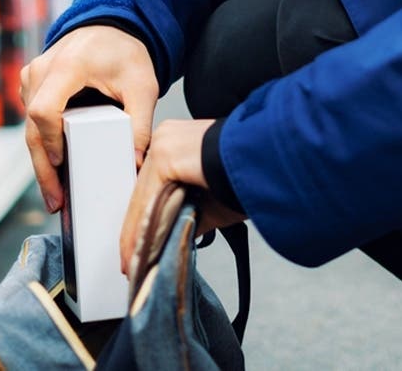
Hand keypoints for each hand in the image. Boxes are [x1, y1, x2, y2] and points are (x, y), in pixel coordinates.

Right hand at [20, 25, 158, 212]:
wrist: (109, 26)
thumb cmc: (123, 51)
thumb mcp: (142, 85)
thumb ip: (141, 122)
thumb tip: (137, 161)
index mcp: (67, 67)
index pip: (44, 109)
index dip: (50, 141)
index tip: (63, 164)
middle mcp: (41, 70)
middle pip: (31, 126)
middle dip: (42, 167)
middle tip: (55, 201)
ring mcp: (32, 76)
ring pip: (28, 125)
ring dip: (40, 159)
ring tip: (56, 194)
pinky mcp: (32, 84)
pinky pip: (32, 118)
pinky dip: (42, 143)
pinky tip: (56, 169)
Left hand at [118, 119, 245, 274]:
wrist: (271, 163)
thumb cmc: (248, 178)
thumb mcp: (211, 201)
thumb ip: (188, 214)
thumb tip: (172, 236)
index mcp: (175, 142)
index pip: (150, 185)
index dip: (142, 217)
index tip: (137, 244)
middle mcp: (165, 137)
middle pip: (143, 191)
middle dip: (137, 229)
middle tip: (130, 261)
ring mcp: (164, 144)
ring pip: (143, 196)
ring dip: (137, 234)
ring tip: (132, 263)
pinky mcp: (167, 157)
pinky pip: (149, 199)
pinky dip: (142, 228)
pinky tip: (139, 250)